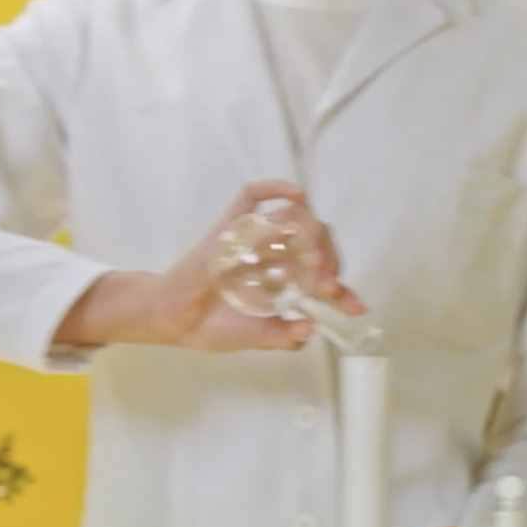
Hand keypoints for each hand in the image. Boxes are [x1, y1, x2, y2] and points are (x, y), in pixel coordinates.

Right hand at [55, 179, 364, 351]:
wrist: (172, 318)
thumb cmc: (208, 325)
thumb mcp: (255, 337)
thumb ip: (283, 336)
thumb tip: (311, 329)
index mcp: (281, 280)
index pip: (320, 274)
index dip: (342, 290)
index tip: (355, 307)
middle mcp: (271, 255)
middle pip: (314, 239)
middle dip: (329, 260)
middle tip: (327, 285)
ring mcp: (251, 239)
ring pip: (293, 218)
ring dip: (311, 235)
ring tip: (314, 261)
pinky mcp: (229, 228)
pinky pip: (252, 196)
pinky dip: (275, 189)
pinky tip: (296, 197)